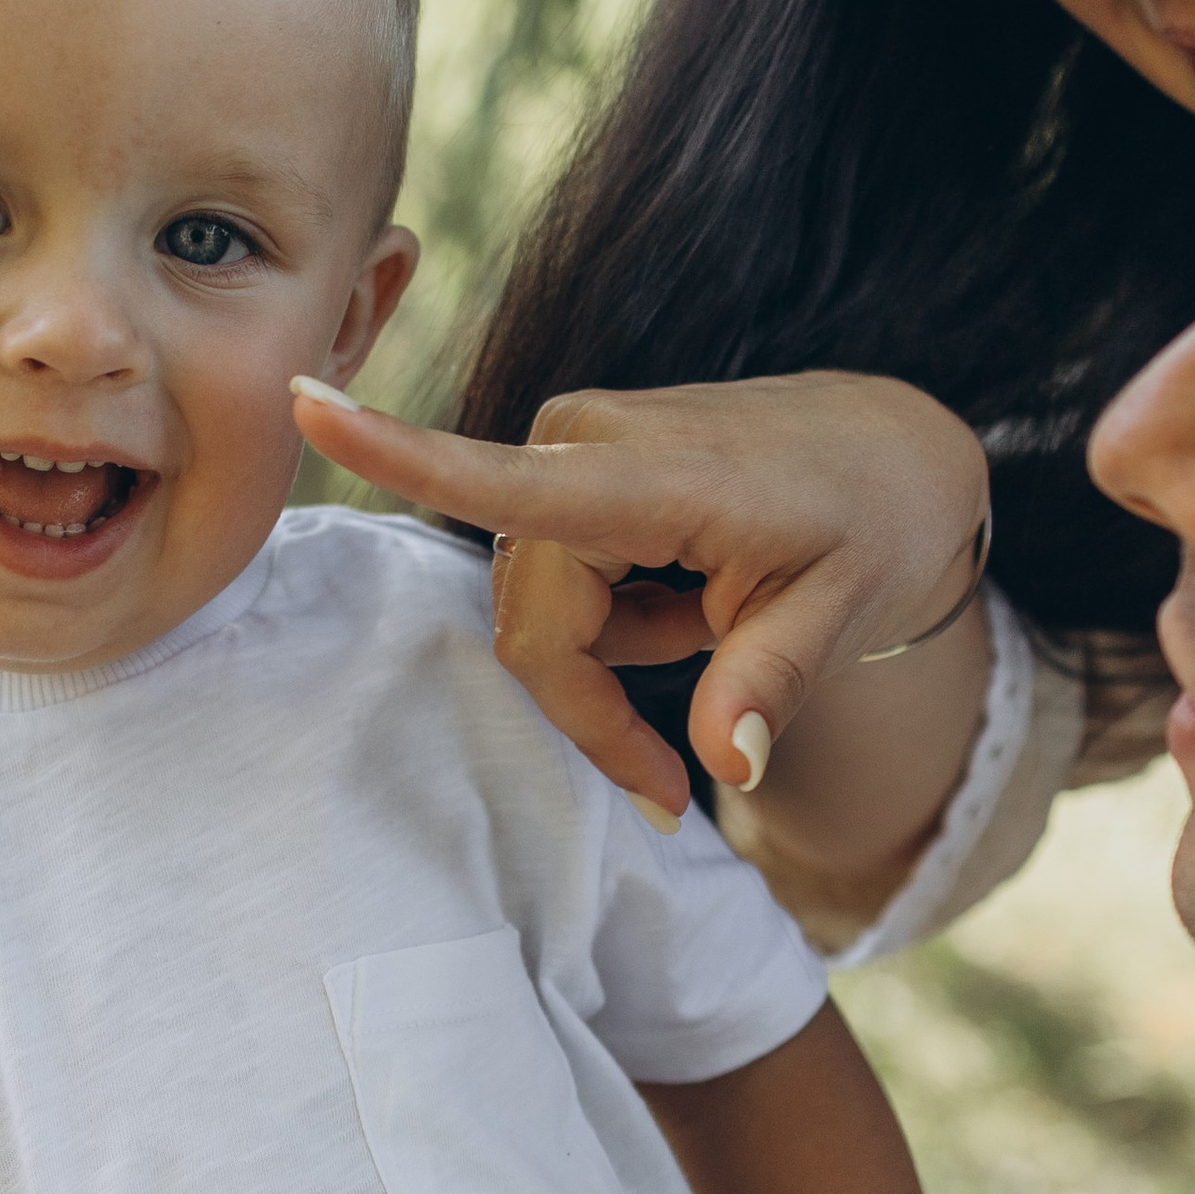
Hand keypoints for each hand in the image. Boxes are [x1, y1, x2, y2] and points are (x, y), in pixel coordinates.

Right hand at [289, 371, 987, 815]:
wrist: (892, 449)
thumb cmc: (875, 519)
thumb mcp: (847, 609)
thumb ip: (771, 682)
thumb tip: (727, 766)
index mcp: (651, 472)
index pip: (505, 479)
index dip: (397, 454)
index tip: (302, 404)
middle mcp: (587, 443)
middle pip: (532, 625)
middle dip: (591, 712)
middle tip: (675, 789)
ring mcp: (573, 448)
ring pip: (535, 615)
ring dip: (606, 667)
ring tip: (713, 647)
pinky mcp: (571, 464)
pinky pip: (553, 585)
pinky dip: (613, 626)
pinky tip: (688, 607)